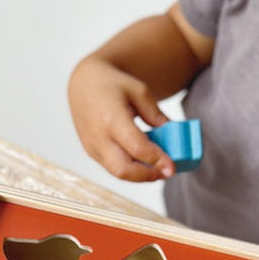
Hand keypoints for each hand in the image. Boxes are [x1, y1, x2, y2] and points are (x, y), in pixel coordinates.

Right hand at [68, 56, 174, 180]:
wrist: (85, 83)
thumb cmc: (114, 85)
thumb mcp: (140, 92)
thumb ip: (156, 115)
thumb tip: (173, 135)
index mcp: (112, 118)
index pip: (137, 148)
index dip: (156, 160)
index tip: (172, 167)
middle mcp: (99, 136)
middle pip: (123, 169)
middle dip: (148, 175)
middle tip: (167, 172)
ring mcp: (92, 146)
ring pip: (117, 173)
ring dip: (141, 176)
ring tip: (159, 169)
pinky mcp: (91, 151)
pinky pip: (112, 167)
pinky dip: (131, 170)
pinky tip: (146, 163)